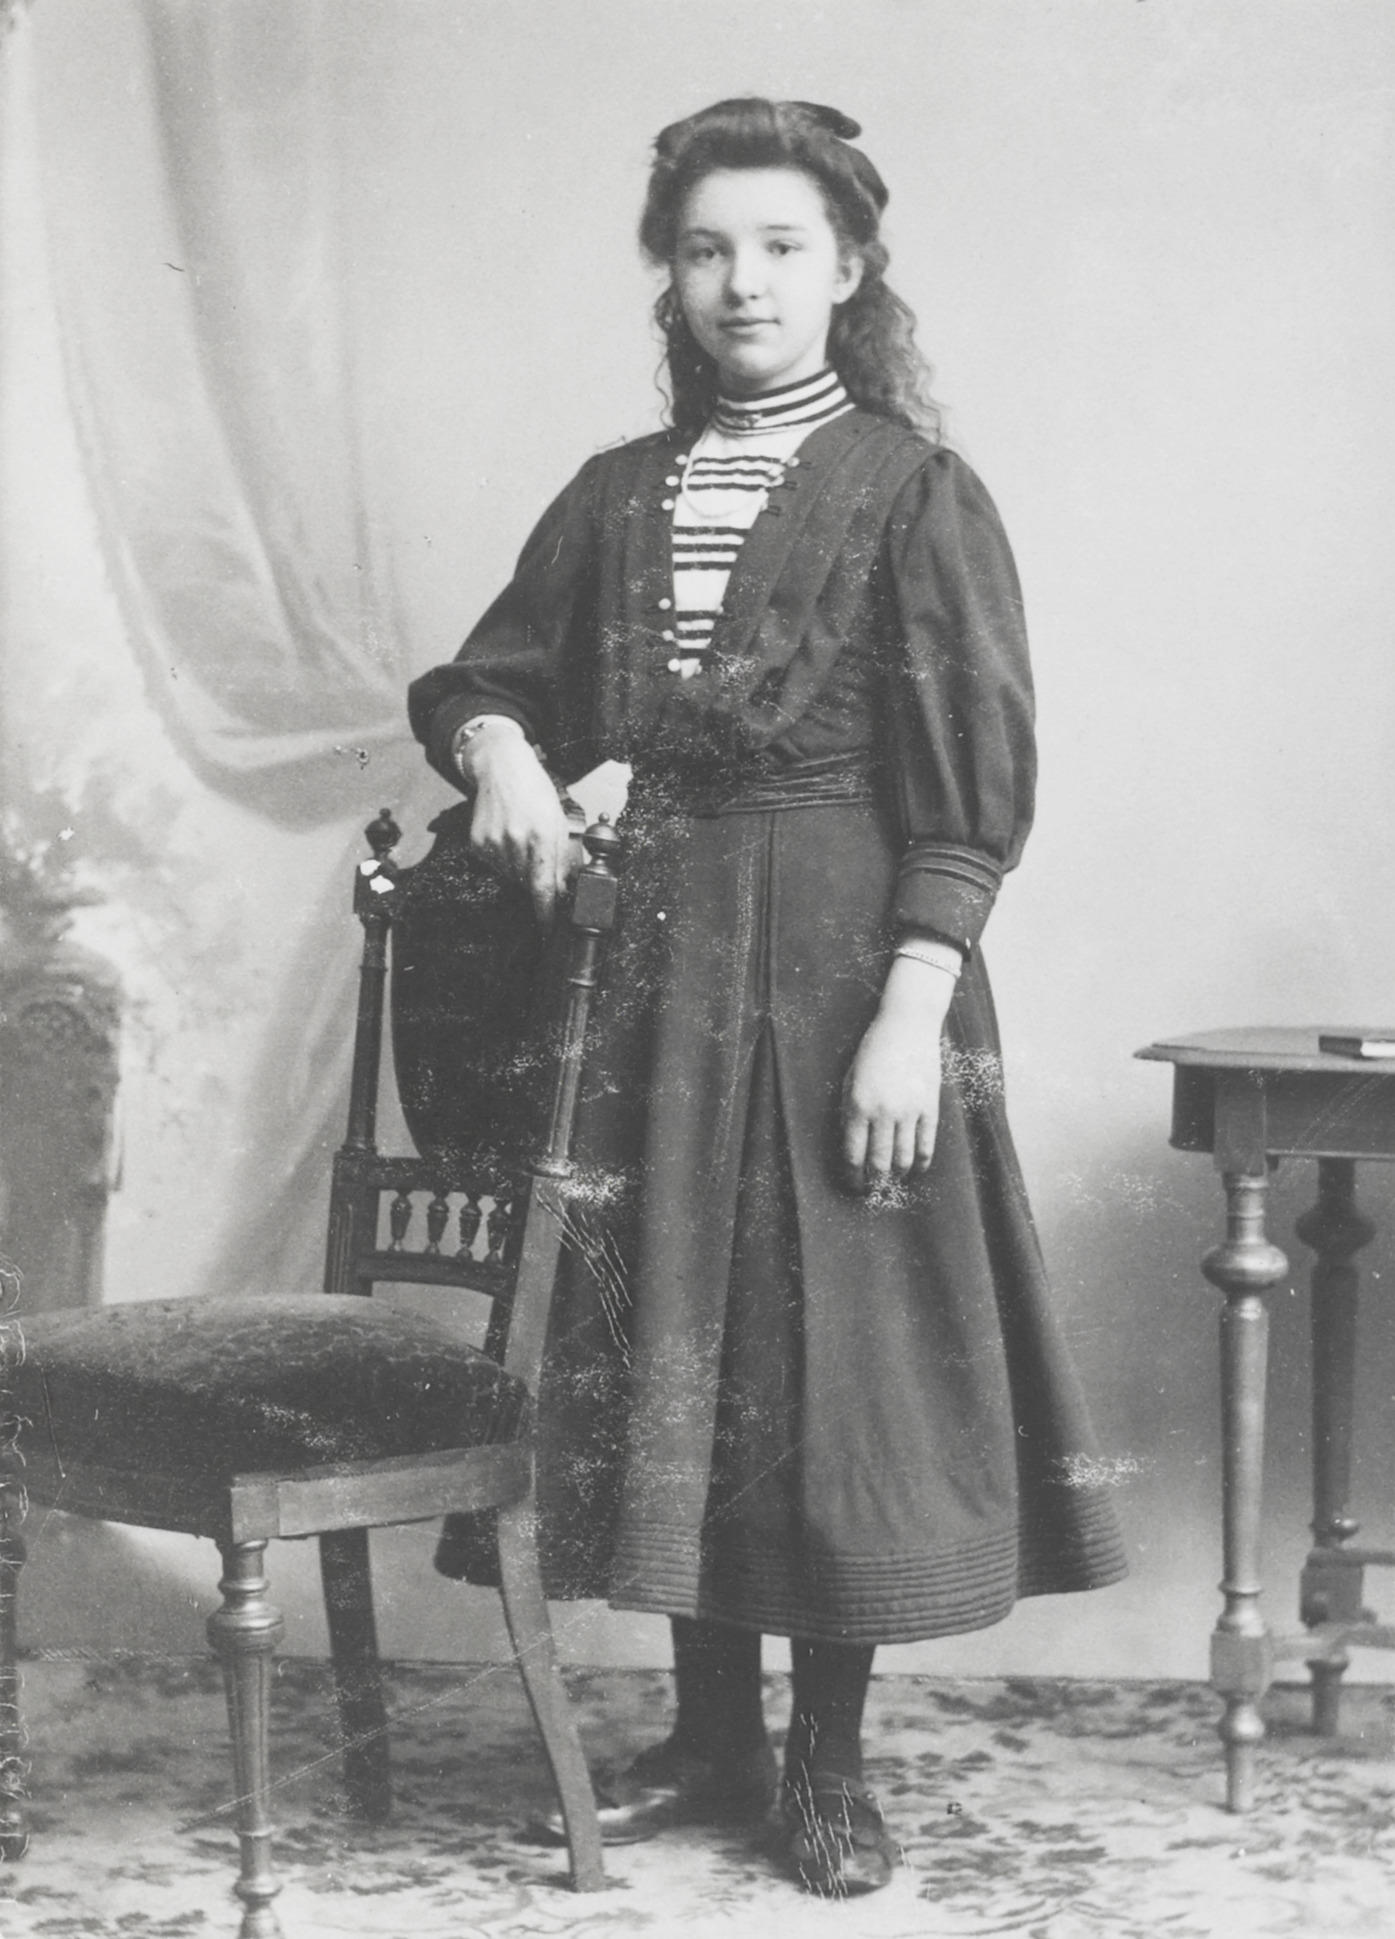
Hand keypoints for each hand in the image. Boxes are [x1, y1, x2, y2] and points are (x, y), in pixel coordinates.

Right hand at [458, 721, 578, 921]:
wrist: (502, 769)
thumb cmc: (536, 793)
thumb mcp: (559, 823)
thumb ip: (563, 859)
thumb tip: (563, 891)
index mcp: (541, 836)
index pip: (543, 886)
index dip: (546, 911)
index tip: (548, 928)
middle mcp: (514, 841)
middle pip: (527, 883)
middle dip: (536, 880)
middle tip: (537, 858)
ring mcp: (492, 843)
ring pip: (510, 876)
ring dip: (519, 869)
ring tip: (522, 840)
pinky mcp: (477, 843)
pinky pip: (494, 866)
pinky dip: (503, 859)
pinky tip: (507, 836)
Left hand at [840, 958, 953, 1191]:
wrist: (907, 1026)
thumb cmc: (873, 1051)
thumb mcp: (850, 1079)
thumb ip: (849, 1112)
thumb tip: (852, 1147)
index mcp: (857, 1105)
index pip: (853, 1154)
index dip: (852, 1176)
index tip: (853, 1186)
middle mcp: (883, 1111)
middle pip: (878, 1162)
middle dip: (874, 1183)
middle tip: (873, 1191)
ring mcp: (909, 1110)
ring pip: (903, 1158)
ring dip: (897, 1176)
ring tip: (894, 1182)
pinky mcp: (929, 1106)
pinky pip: (927, 1144)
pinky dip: (921, 1163)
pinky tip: (916, 1170)